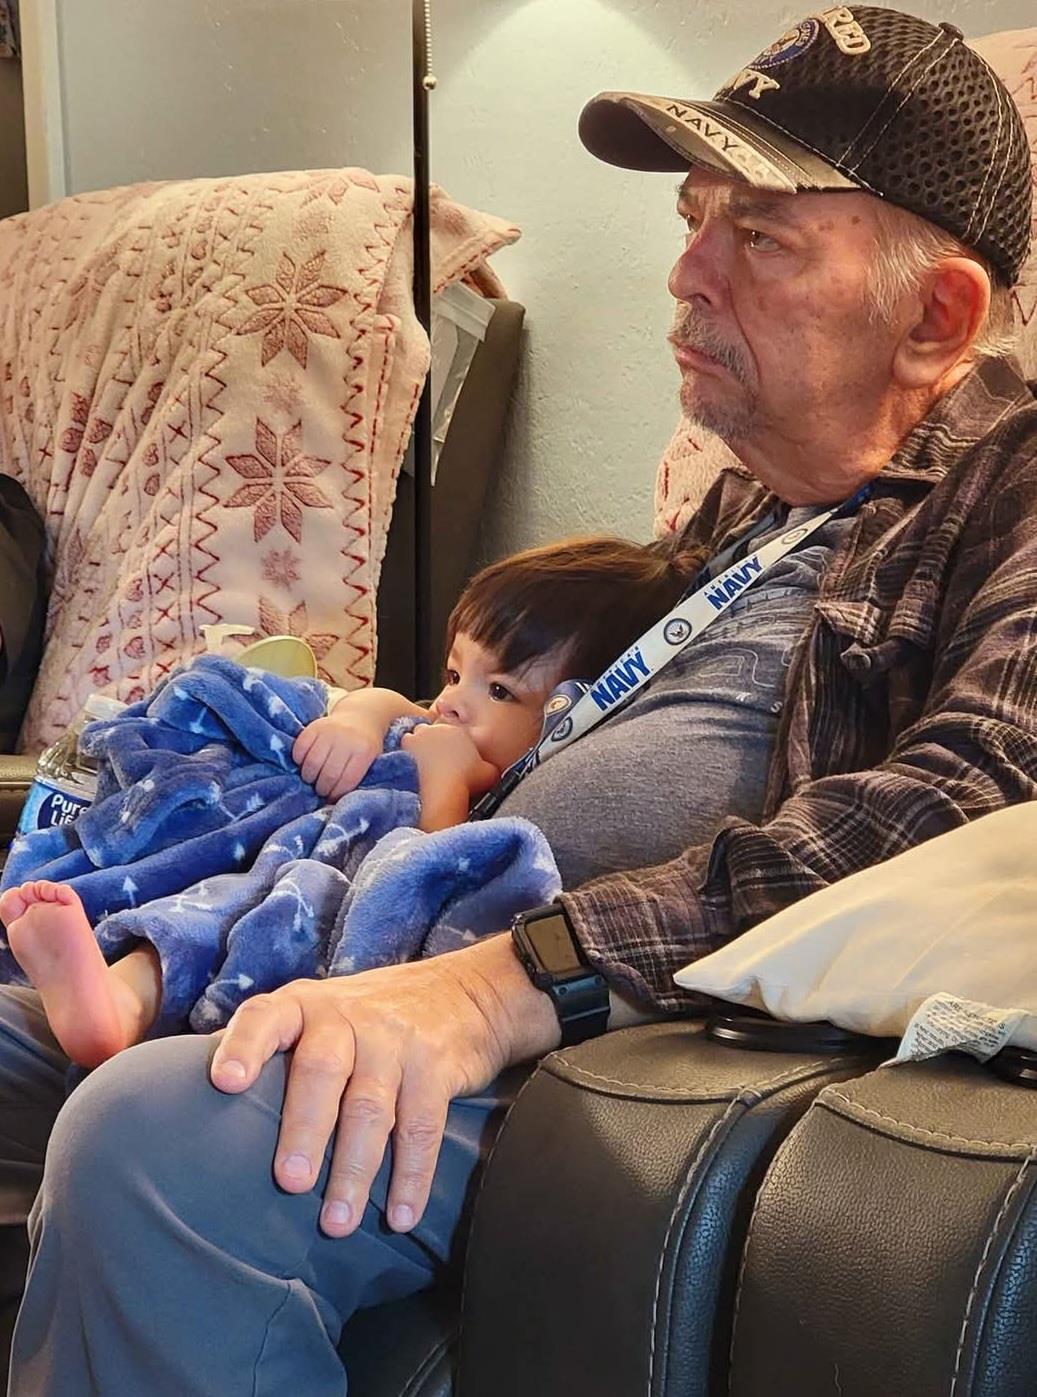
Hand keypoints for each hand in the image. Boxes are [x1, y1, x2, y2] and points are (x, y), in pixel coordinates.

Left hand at [210, 936, 559, 1235]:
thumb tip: (189, 1097)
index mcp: (303, 1007)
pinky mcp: (435, 1068)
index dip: (245, 1048)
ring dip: (355, 1170)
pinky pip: (423, 1126)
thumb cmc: (363, 1018)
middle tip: (289, 1181)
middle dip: (304, 1128)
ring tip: (337, 1224)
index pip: (265, 1018)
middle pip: (321, 1071)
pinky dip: (413, 1176)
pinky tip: (401, 1216)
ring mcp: (394, 1042)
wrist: (462, 991)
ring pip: (372, 1108)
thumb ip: (265, 1047)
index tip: (225, 1082)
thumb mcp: (314, 1013)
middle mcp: (347, 1019)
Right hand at [292, 714, 382, 798]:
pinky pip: (300, 749)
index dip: (336, 795)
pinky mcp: (314, 726)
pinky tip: (305, 764)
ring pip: (312, 763)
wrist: (360, 715)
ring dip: (309, 777)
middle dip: (321, 789)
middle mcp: (346, 740)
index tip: (331, 799)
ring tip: (312, 779)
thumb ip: (357, 777)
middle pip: (328, 775)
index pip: (346, 782)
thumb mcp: (371, 759)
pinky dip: (299, 761)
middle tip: (320, 791)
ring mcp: (330, 732)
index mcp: (364, 752)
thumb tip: (335, 801)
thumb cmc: (365, 744)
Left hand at [401, 722, 498, 798]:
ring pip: (416, 735)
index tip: (447, 754)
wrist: (443, 787)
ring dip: (417, 745)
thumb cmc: (467, 780)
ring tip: (418, 760)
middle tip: (432, 757)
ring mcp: (422, 734)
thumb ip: (489, 767)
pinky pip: (403, 745)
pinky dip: (405, 752)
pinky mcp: (407, 743)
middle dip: (432, 741)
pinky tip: (408, 763)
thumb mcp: (489, 773)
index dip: (449, 743)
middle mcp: (440, 728)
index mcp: (460, 732)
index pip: (451, 732)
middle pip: (433, 731)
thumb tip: (491, 770)